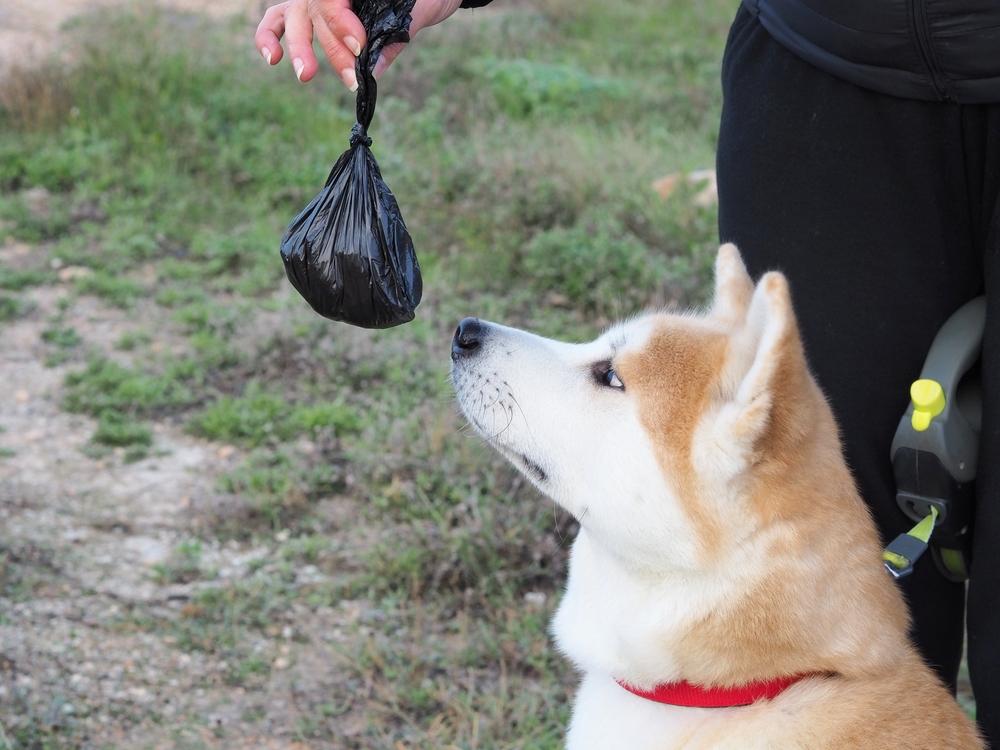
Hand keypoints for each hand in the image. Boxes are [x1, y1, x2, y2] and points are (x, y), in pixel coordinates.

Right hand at [255, 0, 463, 90]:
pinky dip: (268, 37)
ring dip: (300, 49)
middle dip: (334, 50)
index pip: (332, 0)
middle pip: (318, 14)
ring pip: (295, 19)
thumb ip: (396, 34)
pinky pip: (277, 20)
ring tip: (306, 76)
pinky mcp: (305, 11)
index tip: (360, 46)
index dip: (342, 23)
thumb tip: (373, 68)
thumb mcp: (421, 7)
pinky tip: (273, 58)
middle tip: (349, 78)